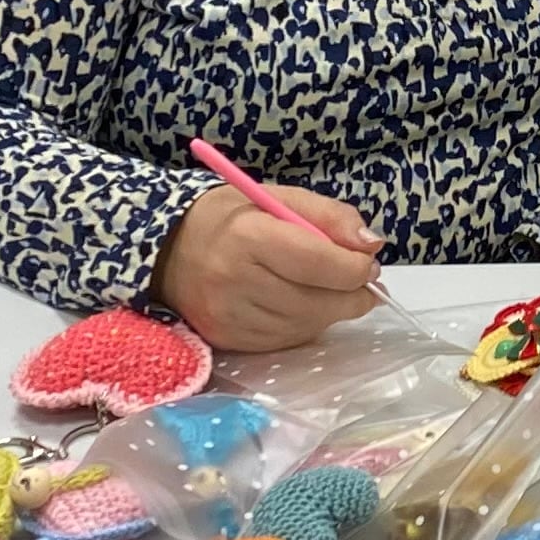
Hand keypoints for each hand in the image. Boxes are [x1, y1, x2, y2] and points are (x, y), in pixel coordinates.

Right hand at [158, 180, 383, 351]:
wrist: (167, 248)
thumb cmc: (231, 218)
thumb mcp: (278, 198)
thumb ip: (330, 216)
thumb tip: (372, 245)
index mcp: (247, 235)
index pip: (315, 261)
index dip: (353, 268)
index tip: (369, 264)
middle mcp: (232, 280)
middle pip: (314, 301)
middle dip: (351, 295)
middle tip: (362, 283)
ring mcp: (227, 316)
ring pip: (303, 325)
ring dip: (330, 312)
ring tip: (330, 291)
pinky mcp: (226, 340)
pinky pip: (284, 341)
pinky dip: (305, 326)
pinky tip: (302, 306)